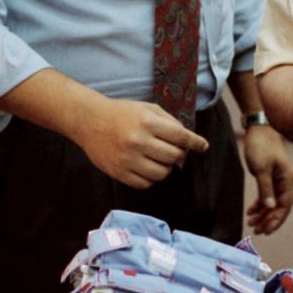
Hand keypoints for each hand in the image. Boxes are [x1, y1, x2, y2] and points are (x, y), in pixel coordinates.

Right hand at [76, 97, 207, 186]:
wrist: (89, 120)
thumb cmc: (123, 113)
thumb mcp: (149, 109)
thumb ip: (171, 124)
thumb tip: (187, 148)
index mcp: (147, 122)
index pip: (181, 137)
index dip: (195, 143)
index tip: (203, 146)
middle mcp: (138, 141)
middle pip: (174, 157)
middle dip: (179, 155)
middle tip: (173, 151)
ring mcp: (128, 159)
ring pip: (162, 174)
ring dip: (166, 167)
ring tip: (158, 159)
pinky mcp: (119, 172)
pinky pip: (145, 184)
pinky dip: (151, 178)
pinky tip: (146, 167)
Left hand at [243, 125, 292, 234]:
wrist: (258, 131)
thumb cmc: (261, 147)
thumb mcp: (261, 168)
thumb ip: (265, 188)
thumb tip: (270, 207)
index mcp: (288, 180)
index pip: (285, 206)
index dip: (277, 220)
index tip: (266, 231)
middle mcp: (286, 183)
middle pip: (280, 207)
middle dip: (269, 220)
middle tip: (257, 231)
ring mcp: (278, 181)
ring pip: (272, 203)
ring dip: (263, 214)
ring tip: (251, 223)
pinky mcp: (270, 178)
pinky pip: (267, 196)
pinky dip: (259, 204)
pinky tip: (250, 212)